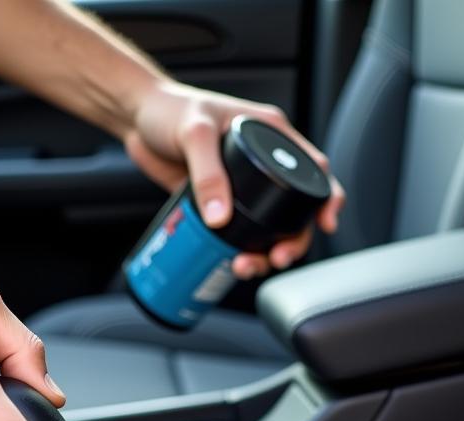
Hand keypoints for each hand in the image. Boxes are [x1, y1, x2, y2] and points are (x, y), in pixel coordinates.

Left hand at [125, 80, 345, 278]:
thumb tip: (221, 218)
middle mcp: (264, 163)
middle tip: (276, 258)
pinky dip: (241, 252)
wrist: (137, 120)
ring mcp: (244, 187)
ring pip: (269, 229)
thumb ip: (207, 173)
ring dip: (264, 254)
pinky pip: (240, 234)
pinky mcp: (222, 204)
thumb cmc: (169, 109)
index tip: (325, 223)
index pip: (314, 169)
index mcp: (271, 135)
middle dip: (292, 241)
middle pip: (295, 211)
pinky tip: (231, 263)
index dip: (326, 198)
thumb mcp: (194, 134)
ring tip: (245, 267)